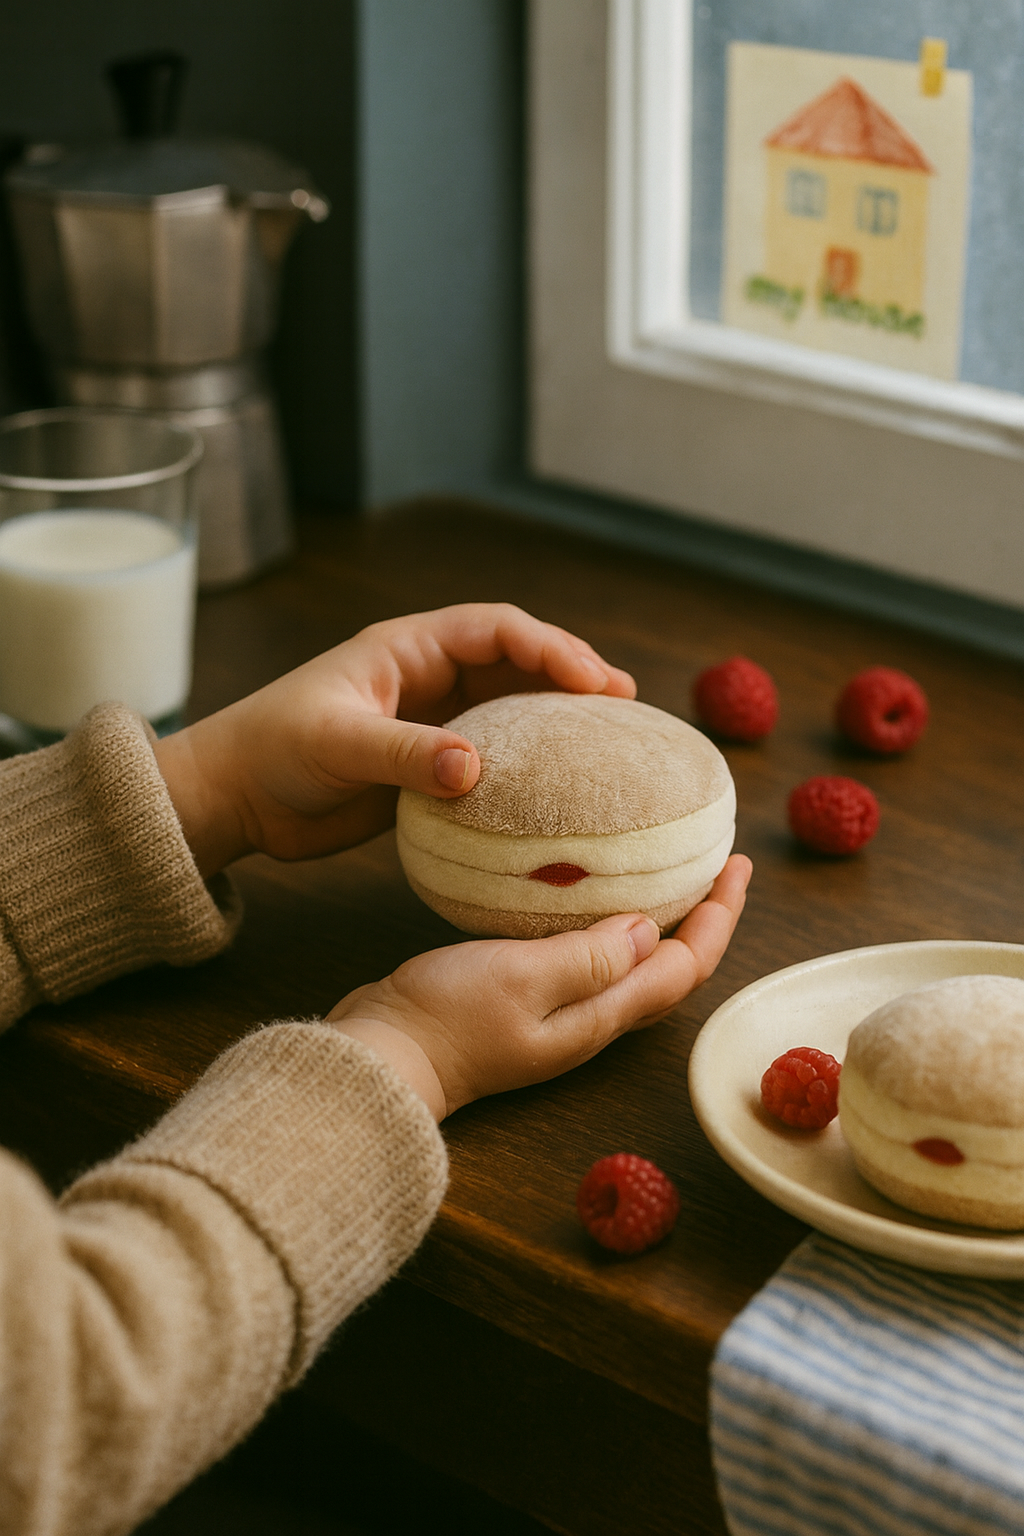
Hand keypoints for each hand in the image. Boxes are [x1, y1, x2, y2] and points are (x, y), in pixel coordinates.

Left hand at [154, 604, 634, 875]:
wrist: (234, 798)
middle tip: (624, 703)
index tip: (592, 679)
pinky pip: (494, 762)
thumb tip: (475, 769)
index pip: (496, 630)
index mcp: (408, 650)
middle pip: (517, 664)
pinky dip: (530, 770)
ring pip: (512, 711)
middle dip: (571, 676)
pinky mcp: (429, 770)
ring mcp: (433, 724)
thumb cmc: (271, 750)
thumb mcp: (337, 744)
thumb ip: (405, 754)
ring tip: (611, 743)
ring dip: (558, 722)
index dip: (550, 647)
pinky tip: (561, 791)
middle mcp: (429, 679)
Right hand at [326, 856, 751, 1119]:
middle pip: (673, 971)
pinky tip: (593, 900)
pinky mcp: (528, 1002)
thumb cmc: (447, 1019)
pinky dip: (614, 928)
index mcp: (600, 1015)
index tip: (736, 864)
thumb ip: (590, 957)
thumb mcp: (522, 977)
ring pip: (636, 969)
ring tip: (673, 875)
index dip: (720, 917)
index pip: (686, 966)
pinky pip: (594, 962)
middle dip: (706, 919)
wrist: (381, 1057)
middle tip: (719, 864)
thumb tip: (651, 931)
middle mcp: (591, 1020)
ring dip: (666, 923)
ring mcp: (560, 1015)